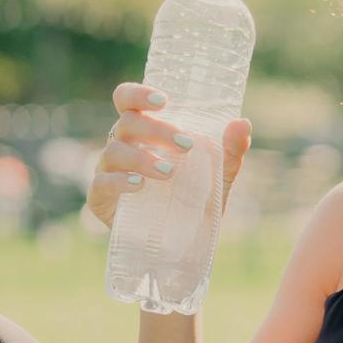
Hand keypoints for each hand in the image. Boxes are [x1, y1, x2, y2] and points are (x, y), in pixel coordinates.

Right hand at [85, 79, 251, 229]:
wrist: (182, 248)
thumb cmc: (194, 204)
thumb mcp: (218, 178)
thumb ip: (230, 152)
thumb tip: (242, 123)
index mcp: (143, 133)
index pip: (127, 101)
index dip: (138, 94)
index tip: (164, 100)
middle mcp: (122, 147)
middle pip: (127, 123)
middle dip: (157, 130)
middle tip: (187, 145)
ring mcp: (108, 173)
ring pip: (114, 152)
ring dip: (142, 158)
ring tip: (169, 173)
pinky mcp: (100, 201)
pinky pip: (101, 184)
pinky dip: (120, 182)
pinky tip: (140, 185)